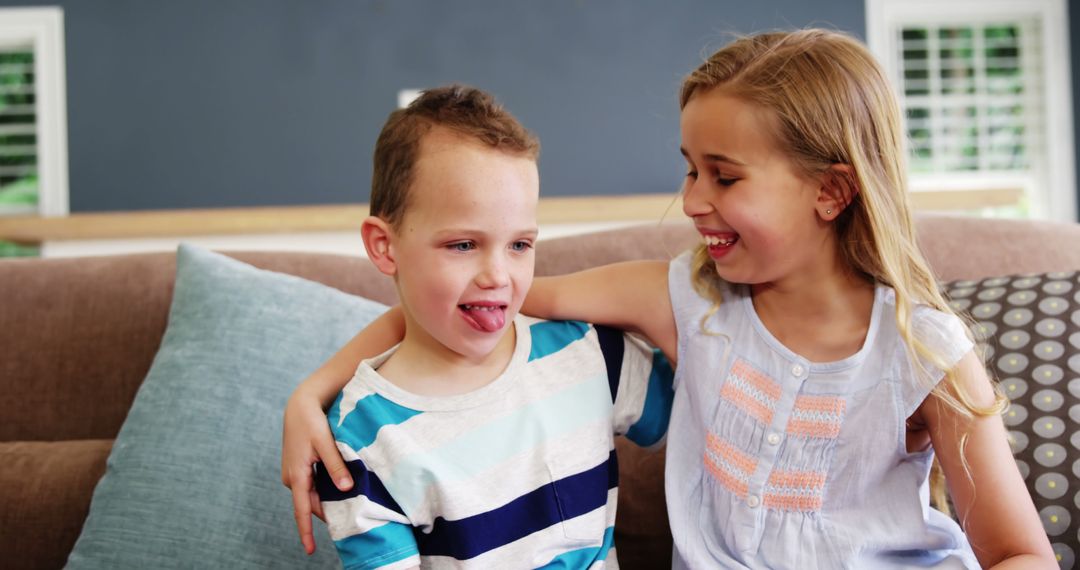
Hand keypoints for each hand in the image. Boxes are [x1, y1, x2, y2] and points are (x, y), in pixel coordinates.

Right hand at [281, 388, 351, 554]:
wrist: (299, 405)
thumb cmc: (311, 422)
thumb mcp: (326, 443)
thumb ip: (336, 466)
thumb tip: (346, 489)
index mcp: (297, 476)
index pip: (302, 510)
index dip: (306, 531)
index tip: (310, 550)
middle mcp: (292, 478)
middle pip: (312, 504)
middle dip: (328, 512)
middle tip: (352, 517)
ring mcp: (294, 474)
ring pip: (313, 494)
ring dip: (328, 499)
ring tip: (349, 502)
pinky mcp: (298, 468)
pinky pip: (312, 485)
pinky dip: (324, 488)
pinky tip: (340, 486)